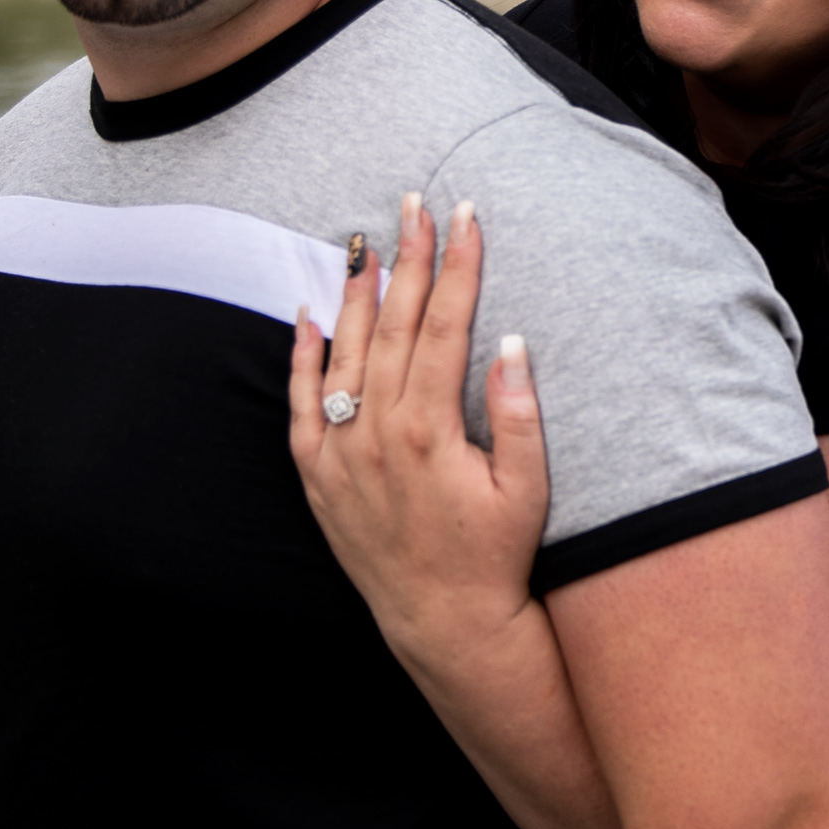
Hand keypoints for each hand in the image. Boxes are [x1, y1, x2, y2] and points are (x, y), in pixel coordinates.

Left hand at [288, 195, 553, 680]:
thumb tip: (511, 343)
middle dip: (409, 260)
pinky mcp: (318, 476)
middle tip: (415, 205)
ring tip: (365, 243)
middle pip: (392, 325)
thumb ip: (517, 415)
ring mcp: (341, 453)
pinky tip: (309, 315)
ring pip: (344, 353)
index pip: (443, 326)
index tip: (465, 218)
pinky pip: (300, 404)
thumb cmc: (495, 555)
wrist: (443, 622)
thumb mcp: (527, 489)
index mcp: (430, 429)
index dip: (458, 267)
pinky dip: (302, 357)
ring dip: (357, 293)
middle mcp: (377, 433)